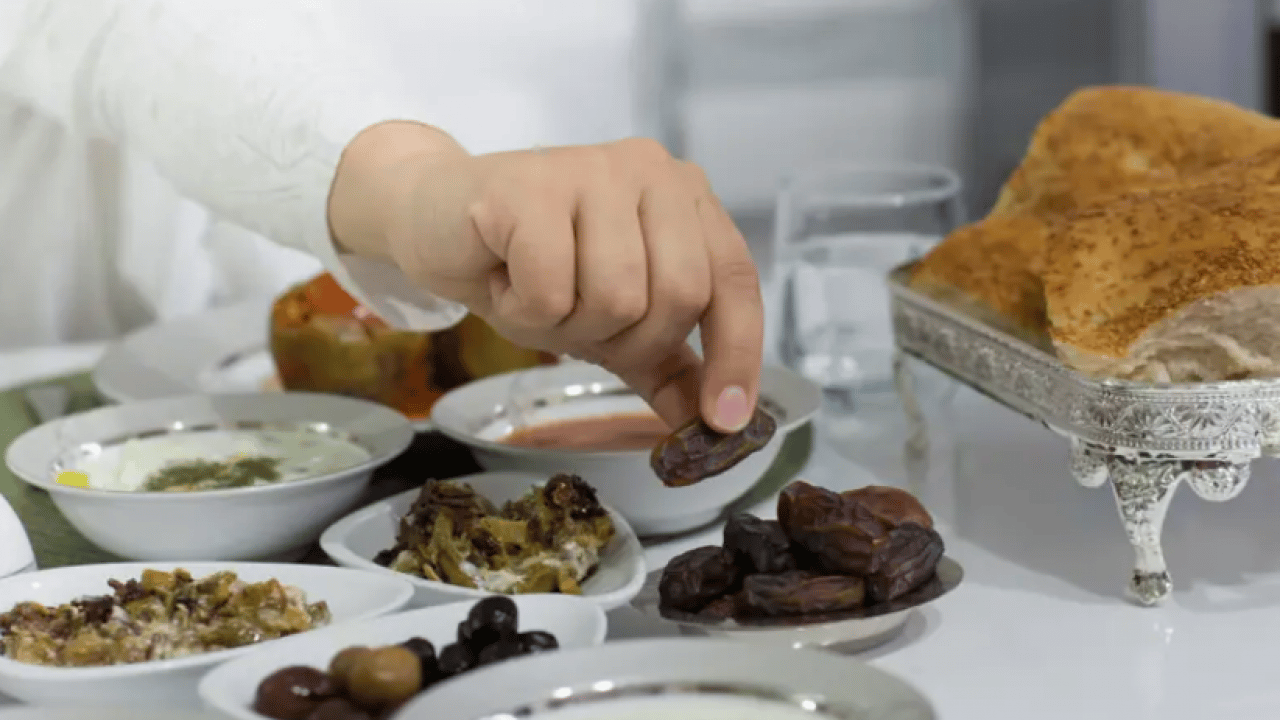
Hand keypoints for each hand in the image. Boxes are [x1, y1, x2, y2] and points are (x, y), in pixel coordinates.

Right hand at [330, 123, 764, 432]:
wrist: (432, 221)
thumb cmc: (526, 264)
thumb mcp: (608, 322)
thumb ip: (666, 365)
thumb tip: (717, 426)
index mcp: (684, 196)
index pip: (733, 280)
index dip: (736, 353)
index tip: (725, 418)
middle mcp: (651, 169)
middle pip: (678, 296)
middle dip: (625, 339)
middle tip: (574, 321)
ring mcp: (593, 169)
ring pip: (617, 298)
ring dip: (567, 326)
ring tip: (534, 293)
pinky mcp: (532, 186)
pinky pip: (552, 291)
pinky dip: (523, 311)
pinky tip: (502, 278)